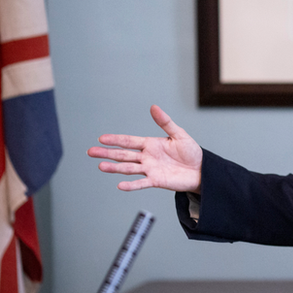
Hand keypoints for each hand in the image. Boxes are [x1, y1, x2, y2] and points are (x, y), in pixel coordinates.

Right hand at [88, 105, 202, 192]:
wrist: (201, 170)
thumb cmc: (191, 152)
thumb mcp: (179, 134)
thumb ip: (165, 122)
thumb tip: (154, 107)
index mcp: (151, 144)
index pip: (129, 141)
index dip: (115, 140)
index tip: (101, 138)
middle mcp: (147, 157)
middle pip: (123, 155)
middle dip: (107, 153)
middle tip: (91, 152)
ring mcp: (150, 169)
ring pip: (128, 168)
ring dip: (115, 168)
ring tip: (101, 166)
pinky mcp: (156, 181)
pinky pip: (141, 183)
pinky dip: (131, 185)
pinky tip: (120, 185)